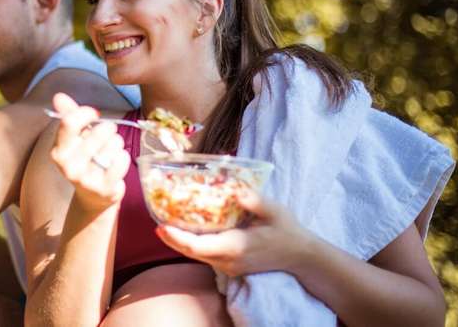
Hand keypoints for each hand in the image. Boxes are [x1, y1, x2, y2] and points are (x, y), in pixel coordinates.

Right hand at [49, 93, 129, 211]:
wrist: (93, 195)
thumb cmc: (86, 159)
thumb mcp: (76, 138)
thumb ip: (68, 116)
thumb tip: (58, 96)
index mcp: (58, 151)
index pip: (70, 121)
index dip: (86, 113)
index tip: (95, 115)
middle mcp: (68, 166)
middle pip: (98, 131)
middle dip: (108, 129)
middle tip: (107, 135)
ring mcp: (86, 179)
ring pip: (113, 144)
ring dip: (117, 144)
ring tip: (111, 152)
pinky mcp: (104, 188)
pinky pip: (122, 159)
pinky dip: (123, 157)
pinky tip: (117, 163)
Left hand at [155, 188, 312, 276]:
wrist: (300, 257)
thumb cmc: (288, 231)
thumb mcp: (276, 212)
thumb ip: (256, 201)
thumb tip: (236, 190)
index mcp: (235, 247)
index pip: (198, 247)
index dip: (177, 237)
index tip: (161, 226)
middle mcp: (227, 260)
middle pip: (191, 252)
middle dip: (172, 237)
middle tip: (157, 220)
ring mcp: (228, 266)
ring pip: (197, 254)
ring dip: (180, 240)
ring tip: (166, 221)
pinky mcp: (229, 265)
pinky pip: (205, 254)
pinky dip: (193, 242)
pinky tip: (186, 228)